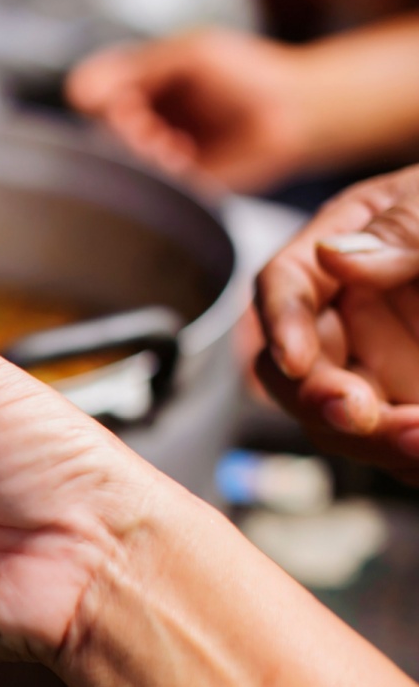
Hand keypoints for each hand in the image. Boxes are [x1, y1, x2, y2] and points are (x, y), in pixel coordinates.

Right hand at [67, 28, 313, 192]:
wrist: (295, 112)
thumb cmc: (250, 74)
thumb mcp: (190, 55)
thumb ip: (135, 69)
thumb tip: (80, 93)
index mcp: (138, 78)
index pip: (87, 90)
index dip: (100, 99)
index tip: (128, 101)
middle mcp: (139, 114)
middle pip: (96, 127)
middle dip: (120, 131)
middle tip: (150, 128)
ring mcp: (152, 148)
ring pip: (113, 158)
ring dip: (138, 153)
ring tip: (173, 145)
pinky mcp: (170, 179)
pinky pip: (142, 183)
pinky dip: (157, 171)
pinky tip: (184, 158)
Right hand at [255, 165, 418, 482]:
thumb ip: (399, 231)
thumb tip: (334, 258)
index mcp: (341, 254)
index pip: (285, 285)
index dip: (281, 324)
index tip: (294, 361)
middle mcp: (349, 316)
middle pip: (299, 370)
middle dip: (322, 399)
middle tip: (359, 412)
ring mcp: (382, 366)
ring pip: (344, 419)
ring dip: (374, 439)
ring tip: (418, 441)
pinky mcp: (411, 404)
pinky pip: (398, 444)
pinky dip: (410, 456)